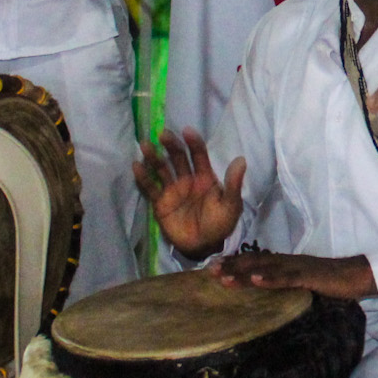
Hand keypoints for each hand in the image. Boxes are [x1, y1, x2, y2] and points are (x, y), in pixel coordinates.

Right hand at [133, 129, 244, 260]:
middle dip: (171, 145)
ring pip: (162, 169)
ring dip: (154, 157)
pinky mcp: (160, 203)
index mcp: (205, 177)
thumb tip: (241, 160)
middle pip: (178, 157)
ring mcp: (173, 189)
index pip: (199, 155)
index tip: (187, 131)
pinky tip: (136, 166)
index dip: (194, 143)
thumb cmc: (220, 223)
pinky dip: (143, 177)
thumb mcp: (231, 205)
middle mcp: (188, 179)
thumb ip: (233, 184)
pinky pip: (150, 188)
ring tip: (145, 145)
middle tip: (163, 133)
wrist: (204, 246)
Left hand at [212, 251, 374, 299]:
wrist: (361, 275)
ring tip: (223, 276)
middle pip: (257, 261)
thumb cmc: (336, 282)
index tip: (216, 266)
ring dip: (243, 272)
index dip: (237, 262)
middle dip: (233, 265)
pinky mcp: (311, 277)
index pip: (258, 261)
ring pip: (267, 268)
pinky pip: (287, 278)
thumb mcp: (308, 285)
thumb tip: (273, 298)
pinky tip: (255, 279)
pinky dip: (270, 279)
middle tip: (209, 270)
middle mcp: (290, 262)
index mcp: (289, 264)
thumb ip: (291, 287)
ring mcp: (300, 268)